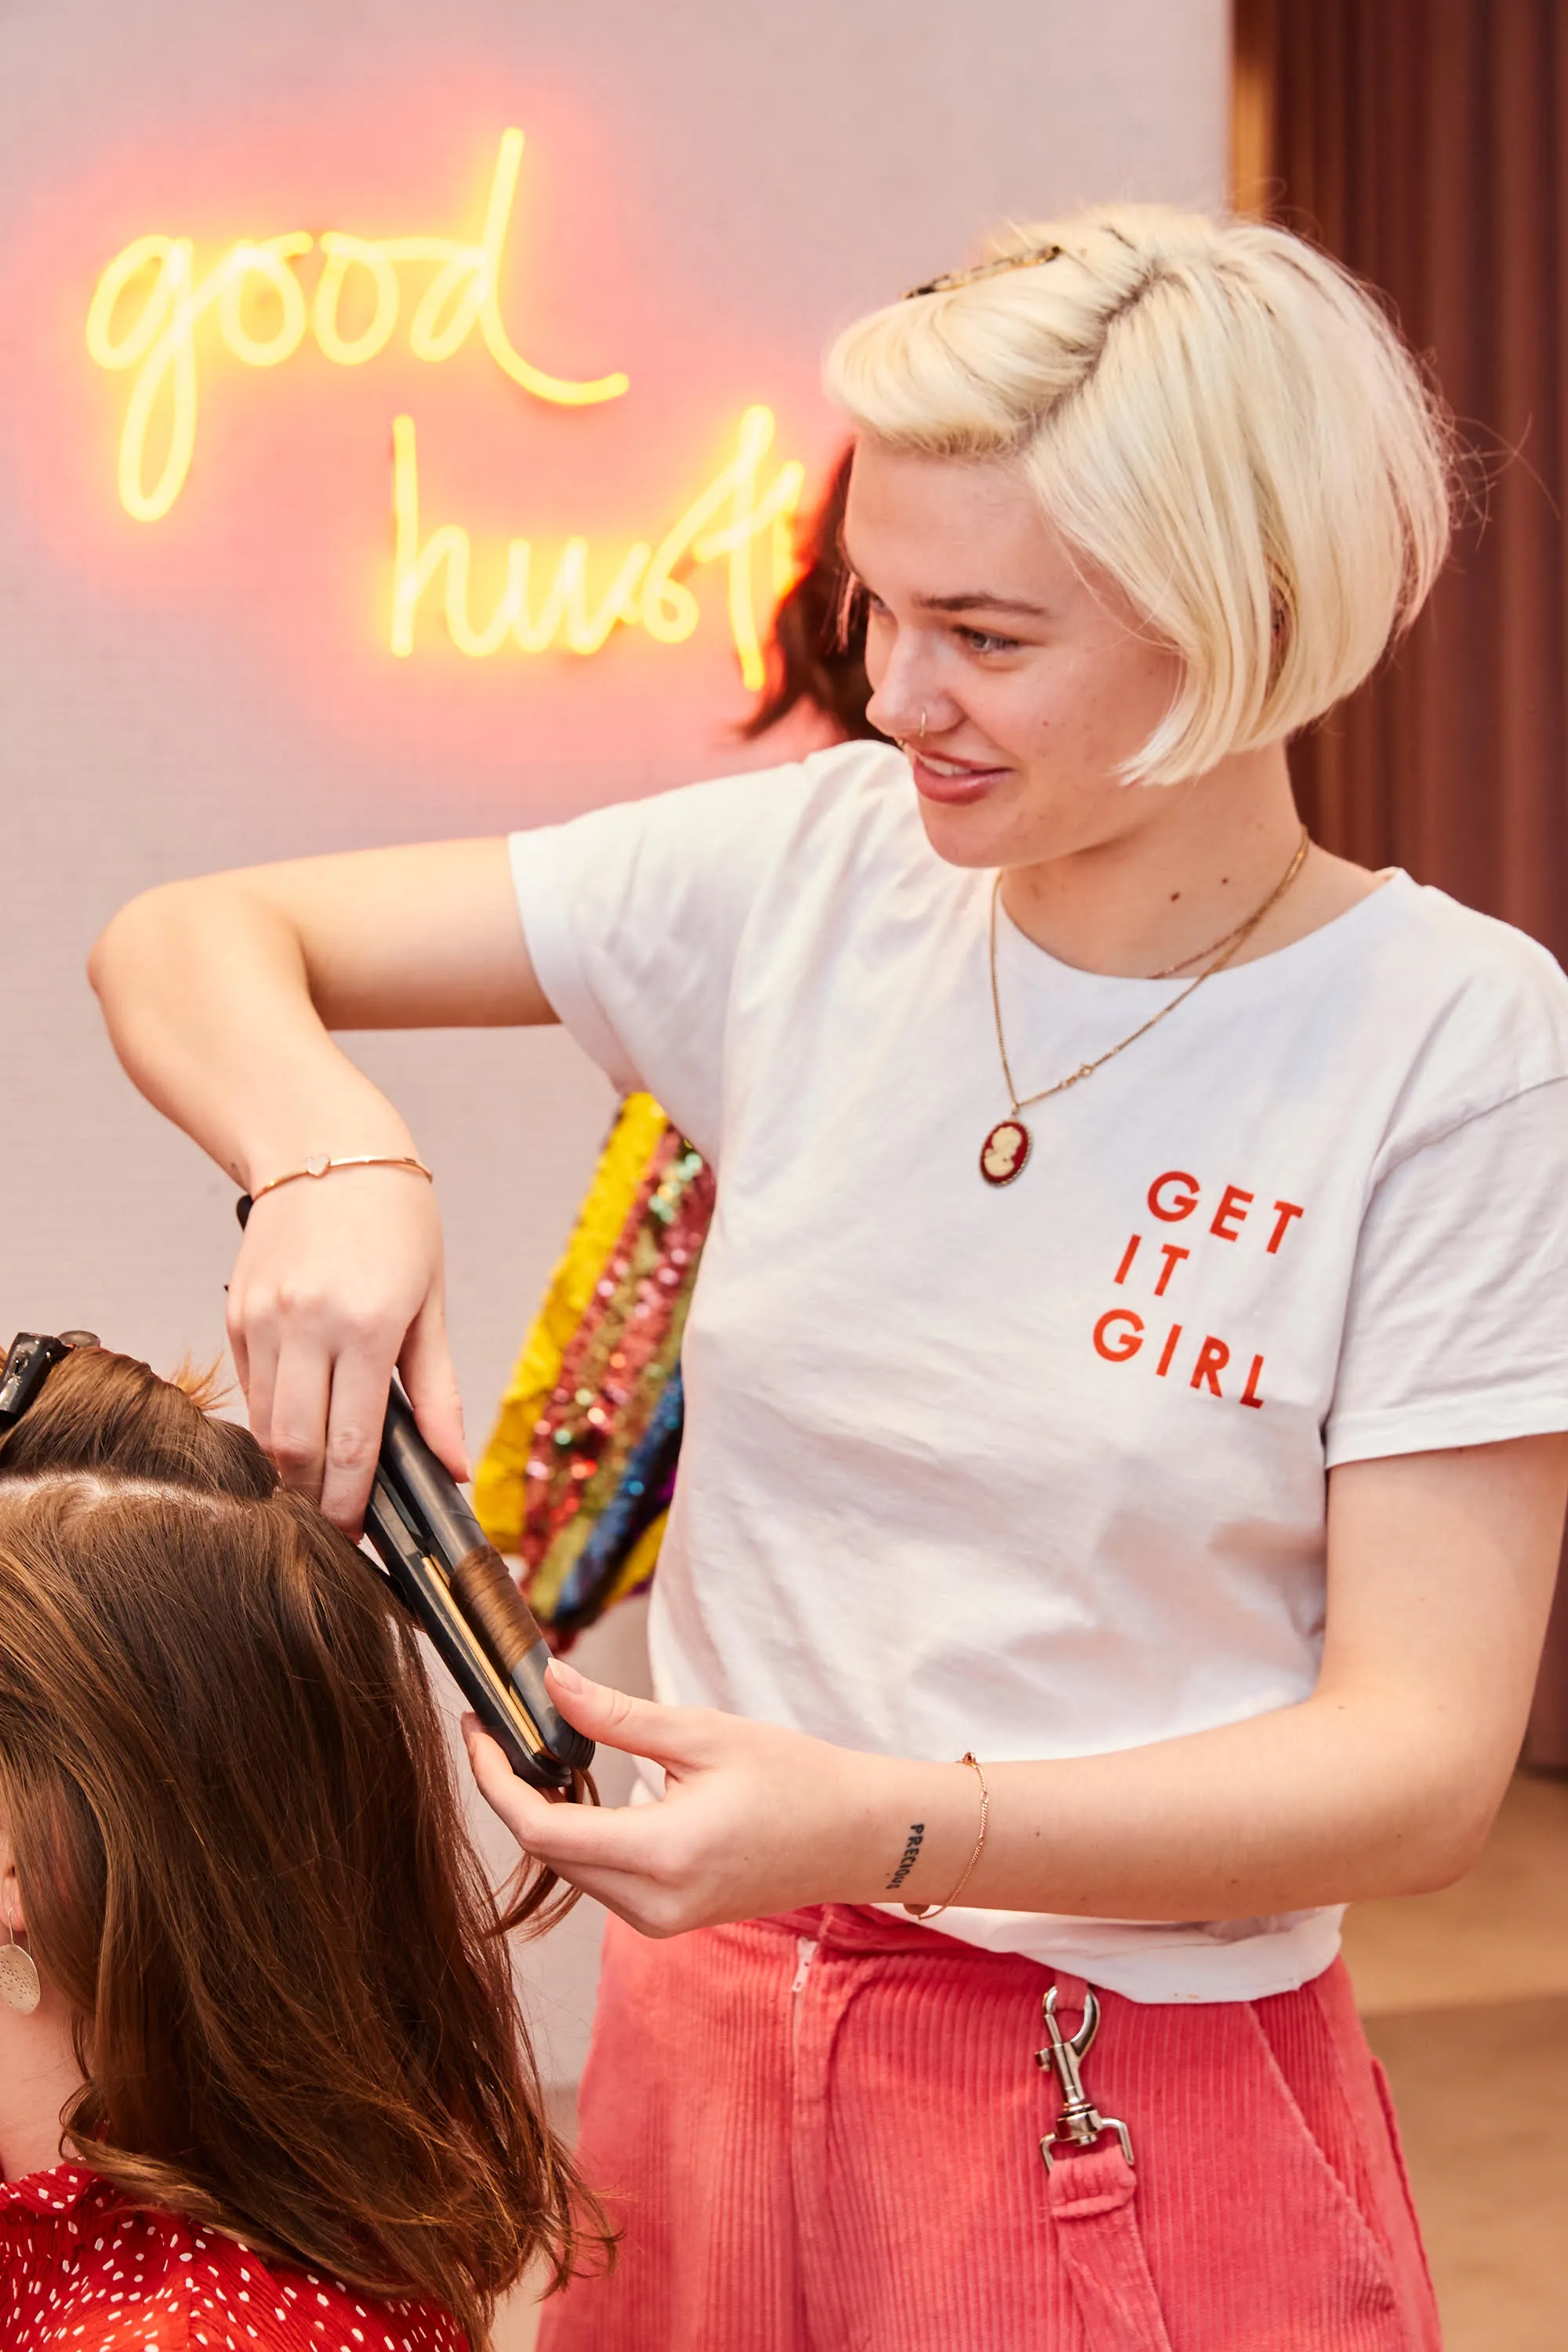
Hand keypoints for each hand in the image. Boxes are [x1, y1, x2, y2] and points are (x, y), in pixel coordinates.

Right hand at [227, 1164, 466, 1529]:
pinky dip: (270, 1423)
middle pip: (297, 1449)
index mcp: (365, 1324)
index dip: (352, 1503)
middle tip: (335, 1529)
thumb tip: (452, 1466)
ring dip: (288, 1469)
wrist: (323, 1144)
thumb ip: (438, 1391)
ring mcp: (262, 1318)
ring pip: (264, 1426)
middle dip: (314, 1501)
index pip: (353, 1442)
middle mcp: (305, 1323)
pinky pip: (249, 1390)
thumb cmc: (393, 1218)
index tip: (358, 1537)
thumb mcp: (431, 1301)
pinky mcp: (236, 1312)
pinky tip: (296, 1432)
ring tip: (317, 1491)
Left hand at [464, 1661, 961, 1935]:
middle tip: (496, 1726)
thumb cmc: (795, 1777)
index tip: (475, 1728)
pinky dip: (576, 1835)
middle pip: (546, 1851)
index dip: (493, 1779)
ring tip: (531, 1749)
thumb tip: (550, 1683)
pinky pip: (597, 1879)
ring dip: (541, 1813)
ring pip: (567, 1869)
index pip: (541, 1828)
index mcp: (663, 1854)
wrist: (857, 1836)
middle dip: (510, 1791)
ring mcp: (658, 1921)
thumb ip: (617, 1716)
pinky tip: (576, 1789)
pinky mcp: (665, 1921)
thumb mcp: (704, 1733)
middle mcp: (652, 1904)